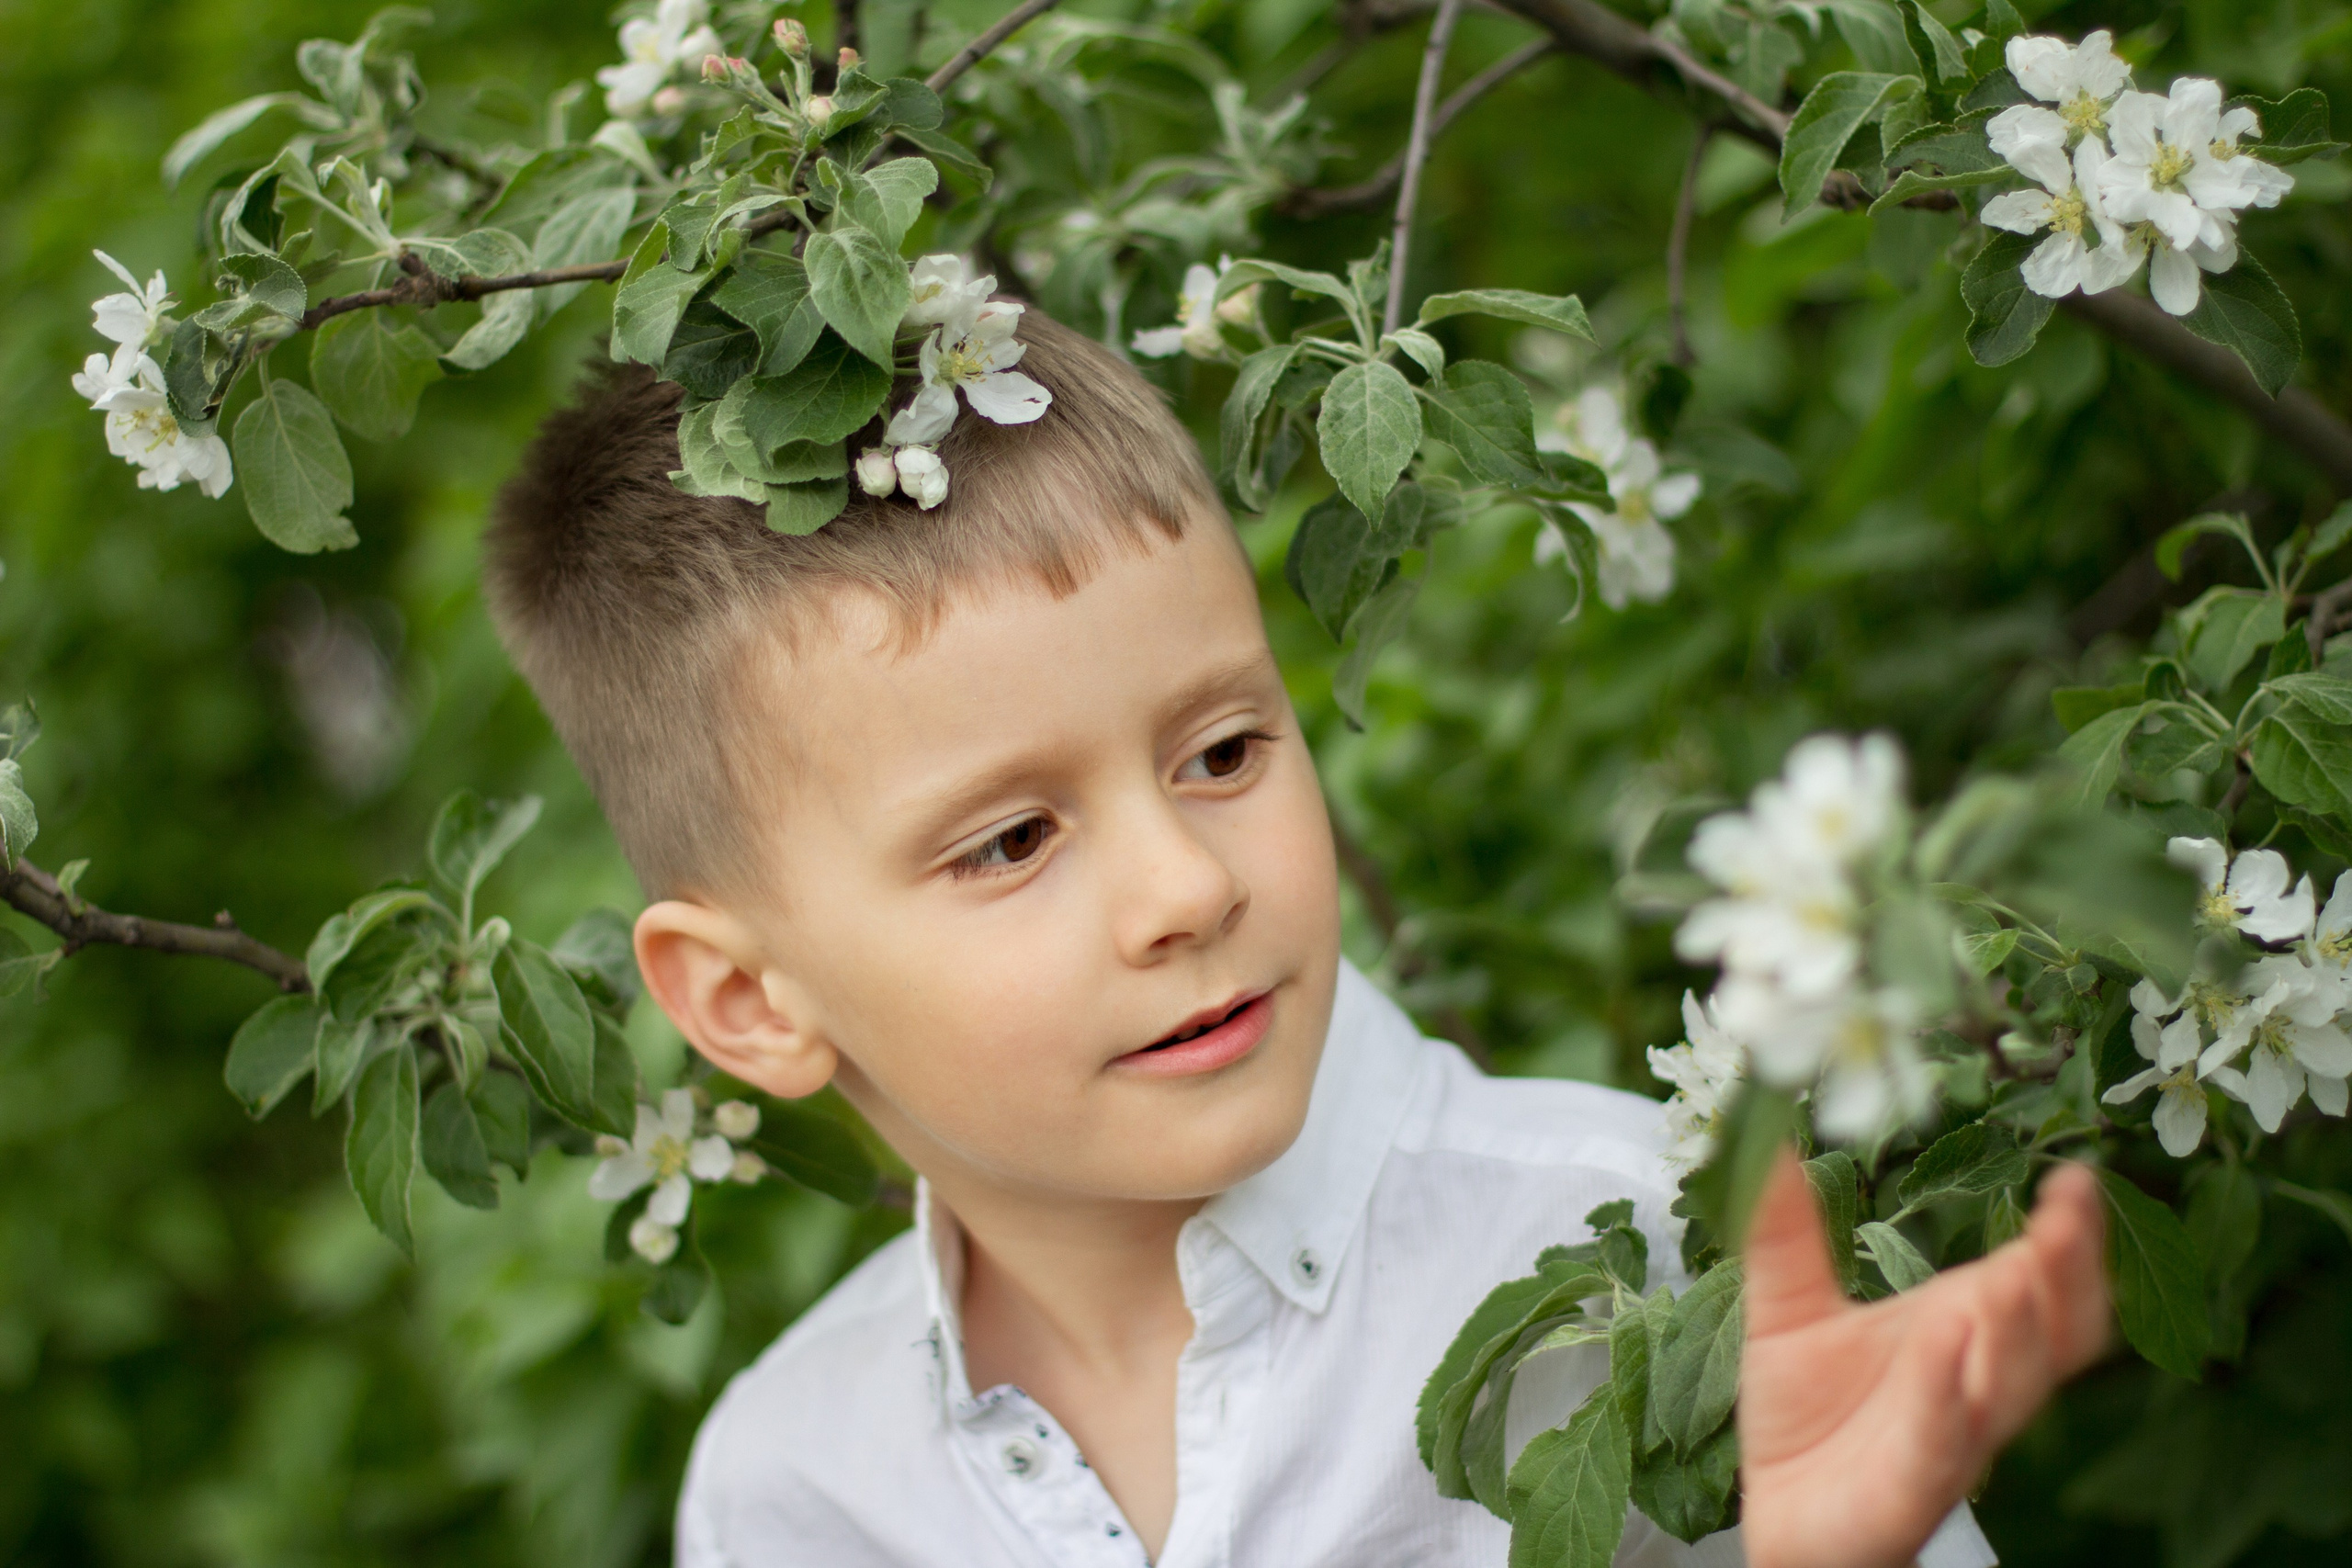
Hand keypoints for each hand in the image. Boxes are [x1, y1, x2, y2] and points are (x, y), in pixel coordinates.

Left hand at [1735, 1153, 2109, 1567]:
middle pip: (2054, 1330)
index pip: (2041, 1276)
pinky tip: (1946, 1342)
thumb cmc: (1806, 1414)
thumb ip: (1782, 1228)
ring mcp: (1952, 1435)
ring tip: (2013, 1276)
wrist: (1779, 1514)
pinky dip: (1947, 1393)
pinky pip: (1943, 1441)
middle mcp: (1974, 1379)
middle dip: (2069, 1274)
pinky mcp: (1912, 1488)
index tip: (2077, 1177)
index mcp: (1961, 1326)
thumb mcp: (1787, 1306)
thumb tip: (1768, 1139)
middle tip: (2066, 1217)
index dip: (2068, 1233)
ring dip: (2018, 1334)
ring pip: (2011, 1387)